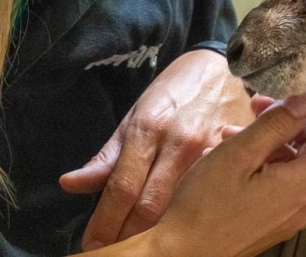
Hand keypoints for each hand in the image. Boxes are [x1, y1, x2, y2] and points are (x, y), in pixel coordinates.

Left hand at [59, 50, 253, 249]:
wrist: (224, 66)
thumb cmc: (175, 89)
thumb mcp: (136, 113)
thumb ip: (108, 155)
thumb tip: (70, 184)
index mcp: (149, 128)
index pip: (122, 188)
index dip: (104, 223)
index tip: (91, 245)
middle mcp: (180, 143)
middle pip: (150, 207)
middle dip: (127, 237)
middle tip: (111, 252)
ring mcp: (212, 153)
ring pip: (180, 208)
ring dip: (157, 232)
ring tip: (141, 246)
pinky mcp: (235, 158)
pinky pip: (209, 197)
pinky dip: (190, 217)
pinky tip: (179, 229)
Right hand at [149, 83, 305, 256]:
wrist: (180, 253)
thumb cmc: (203, 209)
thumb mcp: (238, 154)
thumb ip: (276, 125)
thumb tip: (305, 102)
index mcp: (304, 184)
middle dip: (295, 119)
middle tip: (260, 104)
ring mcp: (292, 211)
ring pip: (299, 160)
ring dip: (273, 137)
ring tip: (236, 128)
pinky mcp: (276, 217)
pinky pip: (284, 178)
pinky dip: (266, 158)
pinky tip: (234, 150)